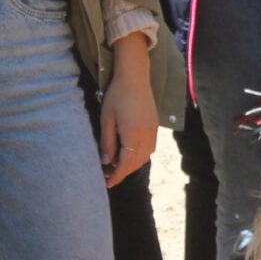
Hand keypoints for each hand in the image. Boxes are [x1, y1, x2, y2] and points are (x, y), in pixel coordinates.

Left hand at [99, 49, 158, 185]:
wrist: (135, 76)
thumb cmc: (117, 95)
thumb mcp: (106, 119)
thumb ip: (107, 142)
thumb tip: (105, 162)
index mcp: (133, 134)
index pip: (125, 164)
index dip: (116, 176)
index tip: (107, 183)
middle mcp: (146, 135)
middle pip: (136, 163)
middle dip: (123, 172)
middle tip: (108, 175)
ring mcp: (153, 131)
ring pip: (145, 157)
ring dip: (131, 164)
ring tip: (116, 164)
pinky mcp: (155, 126)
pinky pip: (149, 148)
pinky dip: (139, 155)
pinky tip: (128, 152)